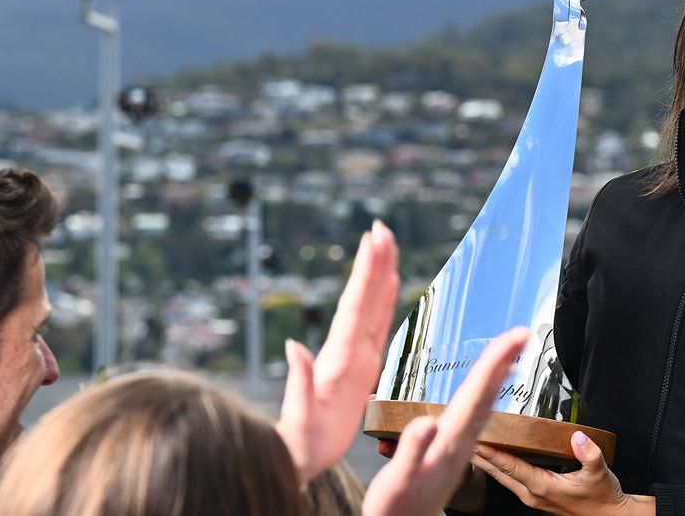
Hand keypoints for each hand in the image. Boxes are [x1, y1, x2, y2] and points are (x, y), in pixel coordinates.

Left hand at [275, 221, 400, 480]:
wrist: (300, 457)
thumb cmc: (302, 442)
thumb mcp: (300, 417)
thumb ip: (300, 382)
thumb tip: (295, 346)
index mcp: (338, 356)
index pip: (355, 306)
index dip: (366, 273)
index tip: (373, 240)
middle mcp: (346, 350)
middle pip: (364, 299)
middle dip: (374, 263)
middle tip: (383, 228)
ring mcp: (354, 357)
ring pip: (372, 308)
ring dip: (380, 277)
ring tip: (387, 247)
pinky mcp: (361, 368)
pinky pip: (377, 328)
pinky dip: (384, 304)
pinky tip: (389, 288)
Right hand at [362, 327, 529, 515]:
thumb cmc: (397, 507)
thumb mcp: (398, 479)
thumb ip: (413, 452)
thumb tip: (426, 424)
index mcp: (450, 439)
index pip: (478, 393)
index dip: (495, 362)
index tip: (515, 338)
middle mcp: (461, 440)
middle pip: (488, 393)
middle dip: (504, 361)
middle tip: (522, 334)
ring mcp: (460, 445)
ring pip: (485, 403)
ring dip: (498, 375)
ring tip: (512, 353)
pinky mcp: (454, 449)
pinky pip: (475, 415)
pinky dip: (484, 395)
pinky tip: (488, 389)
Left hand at [472, 431, 654, 515]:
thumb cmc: (603, 497)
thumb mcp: (599, 472)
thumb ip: (588, 453)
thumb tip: (577, 437)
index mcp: (543, 487)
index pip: (510, 467)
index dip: (492, 454)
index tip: (477, 441)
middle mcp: (533, 494)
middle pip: (499, 474)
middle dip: (482, 457)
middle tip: (466, 439)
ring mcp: (534, 498)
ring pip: (504, 478)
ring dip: (489, 463)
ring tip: (476, 447)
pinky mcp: (538, 497)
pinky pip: (513, 481)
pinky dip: (502, 469)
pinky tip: (498, 460)